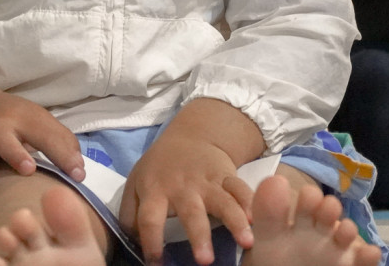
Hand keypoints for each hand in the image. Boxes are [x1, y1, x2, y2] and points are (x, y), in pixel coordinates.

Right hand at [0, 90, 84, 193]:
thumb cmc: (17, 123)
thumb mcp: (41, 124)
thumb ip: (62, 144)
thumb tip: (79, 172)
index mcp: (22, 116)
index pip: (44, 132)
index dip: (62, 153)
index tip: (77, 175)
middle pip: (0, 130)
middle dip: (13, 150)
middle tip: (28, 170)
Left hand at [119, 132, 254, 264]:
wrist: (191, 135)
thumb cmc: (160, 168)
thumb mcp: (136, 184)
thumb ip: (130, 213)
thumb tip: (132, 243)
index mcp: (155, 190)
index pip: (149, 219)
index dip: (151, 241)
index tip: (156, 264)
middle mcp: (182, 187)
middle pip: (191, 213)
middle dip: (199, 237)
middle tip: (205, 261)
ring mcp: (207, 181)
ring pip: (223, 202)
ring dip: (235, 222)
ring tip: (247, 243)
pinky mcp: (228, 176)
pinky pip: (241, 189)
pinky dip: (251, 203)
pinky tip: (258, 219)